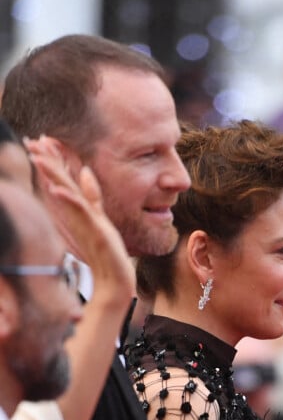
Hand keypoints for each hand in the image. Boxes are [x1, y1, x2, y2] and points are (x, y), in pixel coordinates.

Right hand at [25, 135, 134, 298]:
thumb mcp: (97, 216)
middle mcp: (76, 216)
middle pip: (59, 184)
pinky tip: (59, 190)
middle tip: (31, 141)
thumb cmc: (105, 250)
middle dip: (47, 163)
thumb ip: (91, 195)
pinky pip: (81, 214)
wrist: (113, 279)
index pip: (61, 181)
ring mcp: (84, 224)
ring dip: (53, 177)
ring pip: (66, 195)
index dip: (52, 161)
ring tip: (39, 158)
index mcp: (76, 210)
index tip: (40, 139)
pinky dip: (70, 201)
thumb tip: (85, 170)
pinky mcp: (95, 232)